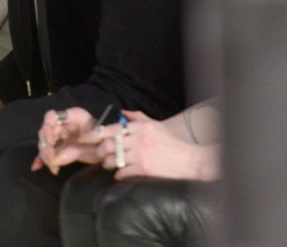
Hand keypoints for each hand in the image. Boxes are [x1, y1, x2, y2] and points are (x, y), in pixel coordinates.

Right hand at [32, 107, 105, 174]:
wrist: (116, 148)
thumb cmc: (108, 140)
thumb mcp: (94, 146)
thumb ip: (74, 151)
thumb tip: (55, 159)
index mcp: (73, 116)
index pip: (51, 117)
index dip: (47, 128)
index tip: (49, 142)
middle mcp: (65, 124)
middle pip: (46, 131)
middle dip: (46, 147)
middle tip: (51, 160)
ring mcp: (62, 135)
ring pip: (46, 143)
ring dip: (45, 155)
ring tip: (53, 167)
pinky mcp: (62, 147)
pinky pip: (49, 152)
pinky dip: (43, 159)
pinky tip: (37, 167)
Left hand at [95, 111, 220, 180]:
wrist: (188, 160)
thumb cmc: (171, 142)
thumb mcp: (155, 125)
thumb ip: (137, 118)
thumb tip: (121, 112)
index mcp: (141, 127)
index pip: (113, 128)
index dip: (101, 134)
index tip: (97, 139)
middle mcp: (139, 139)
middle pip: (109, 144)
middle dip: (100, 151)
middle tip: (99, 154)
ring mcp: (141, 155)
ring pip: (113, 159)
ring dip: (107, 163)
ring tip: (108, 164)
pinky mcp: (144, 169)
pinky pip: (122, 172)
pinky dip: (118, 174)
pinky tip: (119, 174)